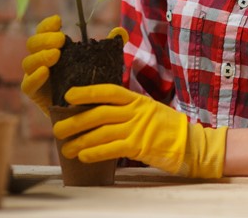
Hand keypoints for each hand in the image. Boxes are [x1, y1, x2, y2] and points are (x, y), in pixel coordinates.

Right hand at [21, 16, 129, 115]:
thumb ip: (110, 46)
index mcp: (54, 48)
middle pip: (33, 43)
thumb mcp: (101, 63)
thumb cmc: (92, 82)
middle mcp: (42, 60)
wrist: (86, 111)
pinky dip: (34, 77)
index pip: (45, 31)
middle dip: (45, 39)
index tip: (59, 20)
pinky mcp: (35, 95)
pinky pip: (27, 86)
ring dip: (40, 56)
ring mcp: (36, 77)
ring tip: (55, 54)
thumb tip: (120, 32)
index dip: (48, 24)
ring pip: (28, 62)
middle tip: (61, 40)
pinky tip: (45, 71)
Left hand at [52, 84, 226, 178]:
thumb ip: (127, 109)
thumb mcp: (148, 110)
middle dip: (75, 121)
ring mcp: (138, 128)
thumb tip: (99, 113)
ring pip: (101, 132)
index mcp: (137, 100)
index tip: (69, 95)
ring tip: (66, 149)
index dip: (87, 92)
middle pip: (99, 113)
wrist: (190, 143)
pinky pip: (111, 148)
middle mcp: (136, 111)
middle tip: (57, 129)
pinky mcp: (139, 146)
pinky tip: (83, 156)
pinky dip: (94, 153)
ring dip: (80, 141)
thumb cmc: (166, 128)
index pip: (108, 91)